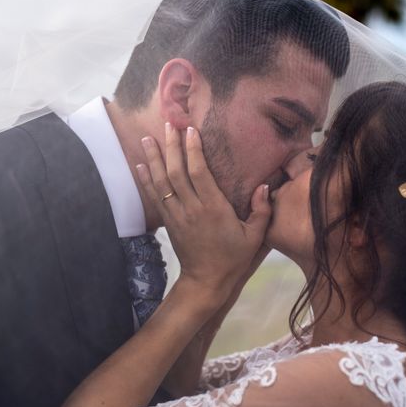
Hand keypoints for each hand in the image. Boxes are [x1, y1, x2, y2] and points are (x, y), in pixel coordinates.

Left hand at [137, 123, 271, 298]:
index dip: (193, 150)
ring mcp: (177, 215)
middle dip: (170, 147)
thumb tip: (265, 185)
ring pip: (161, 183)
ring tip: (147, 137)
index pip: (199, 173)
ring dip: (153, 159)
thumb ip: (261, 210)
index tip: (190, 130)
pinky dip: (146, 180)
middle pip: (176, 173)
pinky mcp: (169, 222)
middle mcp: (192, 208)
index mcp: (213, 208)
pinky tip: (140, 165)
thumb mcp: (255, 237)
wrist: (206, 281)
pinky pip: (155, 197)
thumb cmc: (233, 257)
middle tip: (167, 125)